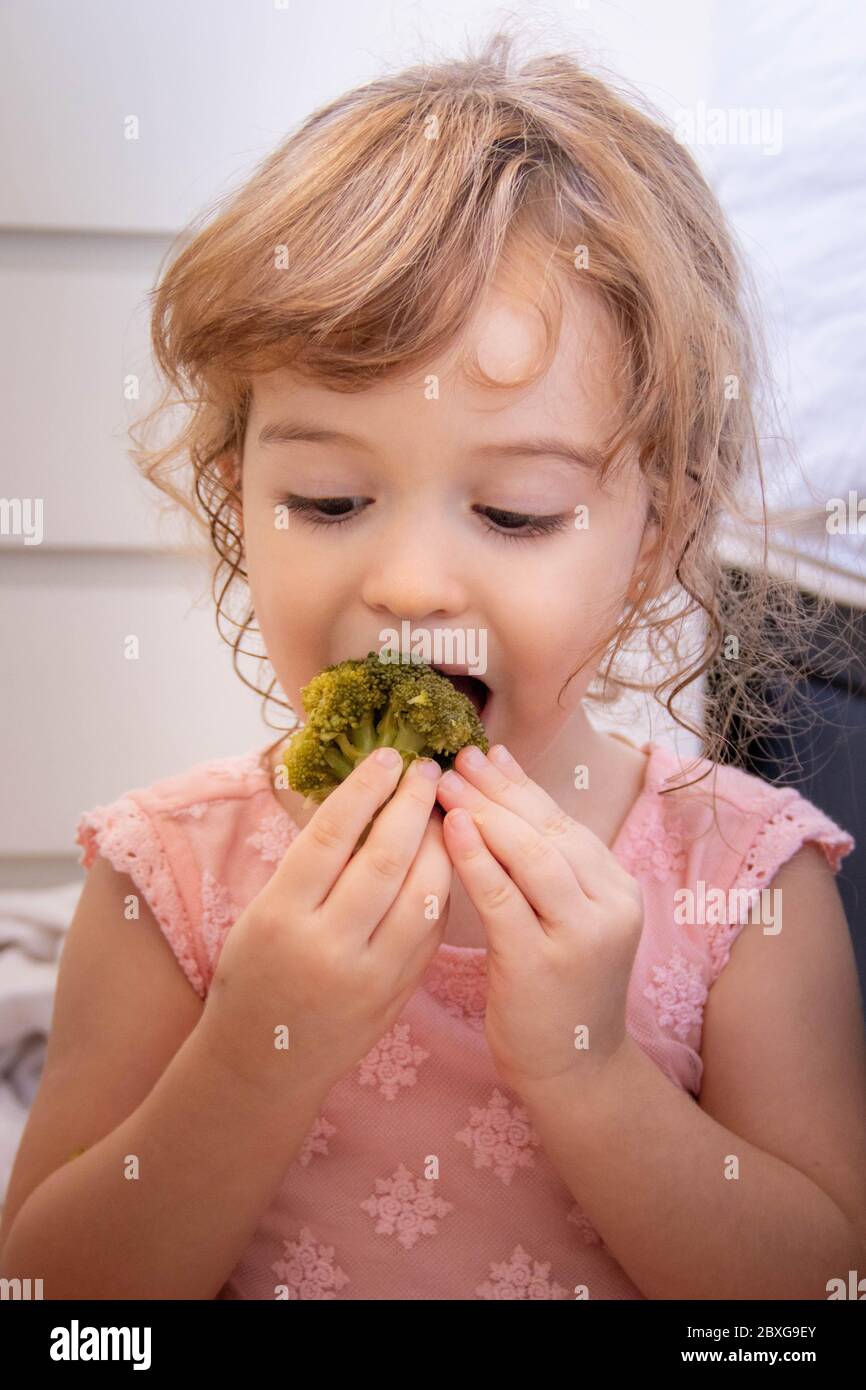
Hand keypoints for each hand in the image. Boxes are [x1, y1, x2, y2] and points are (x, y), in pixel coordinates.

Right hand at [199, 749, 451, 1103]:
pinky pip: (431, 928)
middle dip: (413, 805)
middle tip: (427, 770)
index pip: (332, 835)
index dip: (366, 788)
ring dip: (441, 843)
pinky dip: (441, 886)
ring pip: (422, 893)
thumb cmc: (254, 973)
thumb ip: (310, 864)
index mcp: (282, 915)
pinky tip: (443, 859)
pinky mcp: (398, 994)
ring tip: (444, 809)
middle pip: (385, 858)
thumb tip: (361, 795)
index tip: (389, 755)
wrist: (264, 1061)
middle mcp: (328, 945)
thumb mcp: (262, 912)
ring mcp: (369, 974)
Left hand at [436, 744, 643, 1098]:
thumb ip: (545, 866)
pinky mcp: (542, 963)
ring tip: (443, 785)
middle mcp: (610, 905)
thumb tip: (501, 791)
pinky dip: (475, 858)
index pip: (562, 821)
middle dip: (497, 790)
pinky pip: (503, 897)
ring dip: (483, 813)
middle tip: (454, 759)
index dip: (519, 784)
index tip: (482, 752)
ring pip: (530, 855)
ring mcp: (580, 935)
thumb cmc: (558, 988)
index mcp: (618, 887)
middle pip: (547, 831)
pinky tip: (449, 831)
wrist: (574, 1069)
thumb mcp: (566, 919)